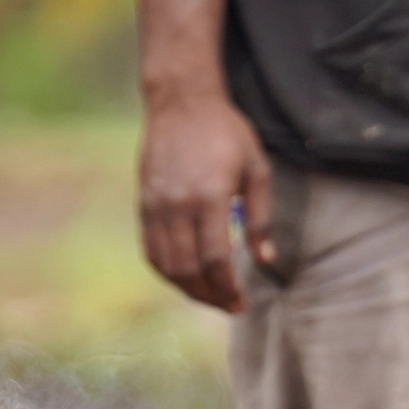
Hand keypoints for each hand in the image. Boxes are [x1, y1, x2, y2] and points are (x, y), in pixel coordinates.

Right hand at [140, 90, 276, 312]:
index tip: (241, 303)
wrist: (181, 103)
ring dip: (188, 289)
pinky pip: (151, 251)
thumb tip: (265, 259)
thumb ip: (261, 218)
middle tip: (229, 306)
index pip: (215, 259)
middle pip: (189, 269)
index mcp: (210, 196)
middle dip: (210, 296)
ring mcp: (156, 206)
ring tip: (210, 296)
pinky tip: (186, 278)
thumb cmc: (226, 133)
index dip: (228, 288)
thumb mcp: (257, 169)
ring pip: (167, 266)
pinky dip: (167, 272)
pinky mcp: (143, 204)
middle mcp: (178, 204)